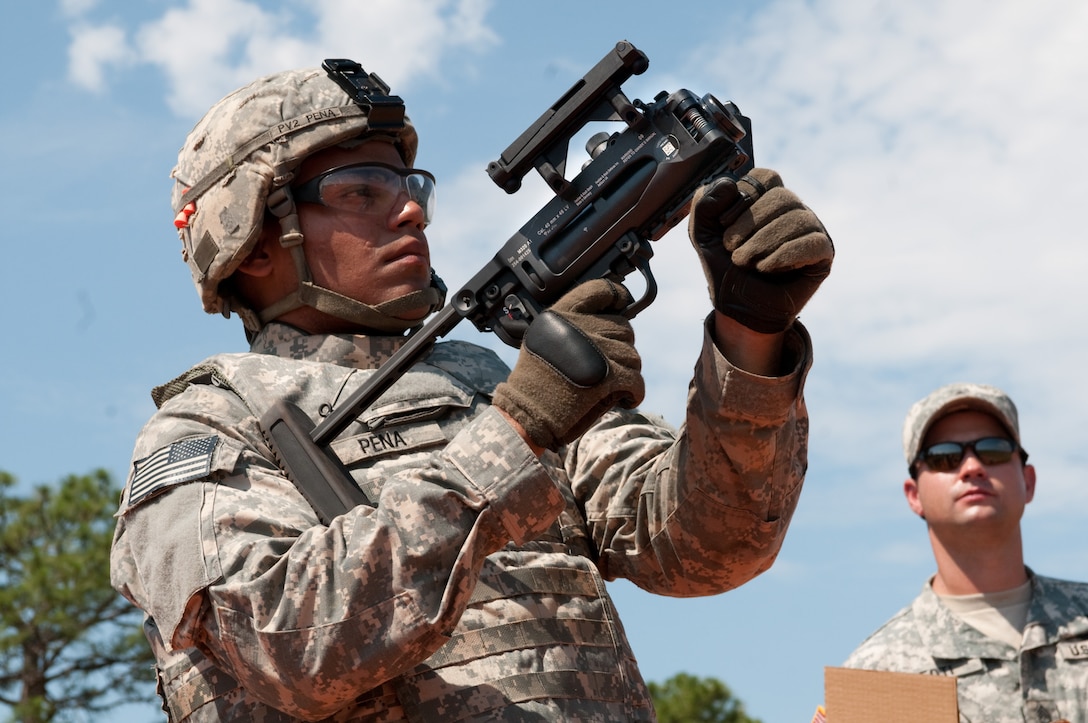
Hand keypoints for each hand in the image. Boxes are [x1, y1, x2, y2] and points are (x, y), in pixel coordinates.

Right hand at [492, 279, 643, 449]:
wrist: (528, 411)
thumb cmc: (535, 381)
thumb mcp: (543, 338)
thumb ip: (572, 325)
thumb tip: (607, 318)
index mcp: (563, 313)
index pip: (601, 290)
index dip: (617, 296)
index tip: (622, 304)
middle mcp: (581, 326)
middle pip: (624, 327)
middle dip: (621, 347)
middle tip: (609, 365)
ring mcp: (598, 350)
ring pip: (633, 356)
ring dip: (627, 372)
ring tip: (611, 385)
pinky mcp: (610, 375)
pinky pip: (636, 380)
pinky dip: (634, 392)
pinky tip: (625, 398)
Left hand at [688, 168, 832, 332]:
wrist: (739, 309)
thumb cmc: (725, 270)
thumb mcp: (703, 235)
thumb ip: (704, 205)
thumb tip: (728, 184)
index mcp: (766, 199)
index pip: (764, 177)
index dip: (743, 197)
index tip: (724, 226)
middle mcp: (792, 209)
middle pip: (781, 196)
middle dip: (750, 226)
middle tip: (734, 252)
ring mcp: (810, 229)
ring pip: (798, 219)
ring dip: (763, 244)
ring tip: (747, 263)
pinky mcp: (823, 253)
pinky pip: (813, 243)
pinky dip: (785, 256)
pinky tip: (767, 268)